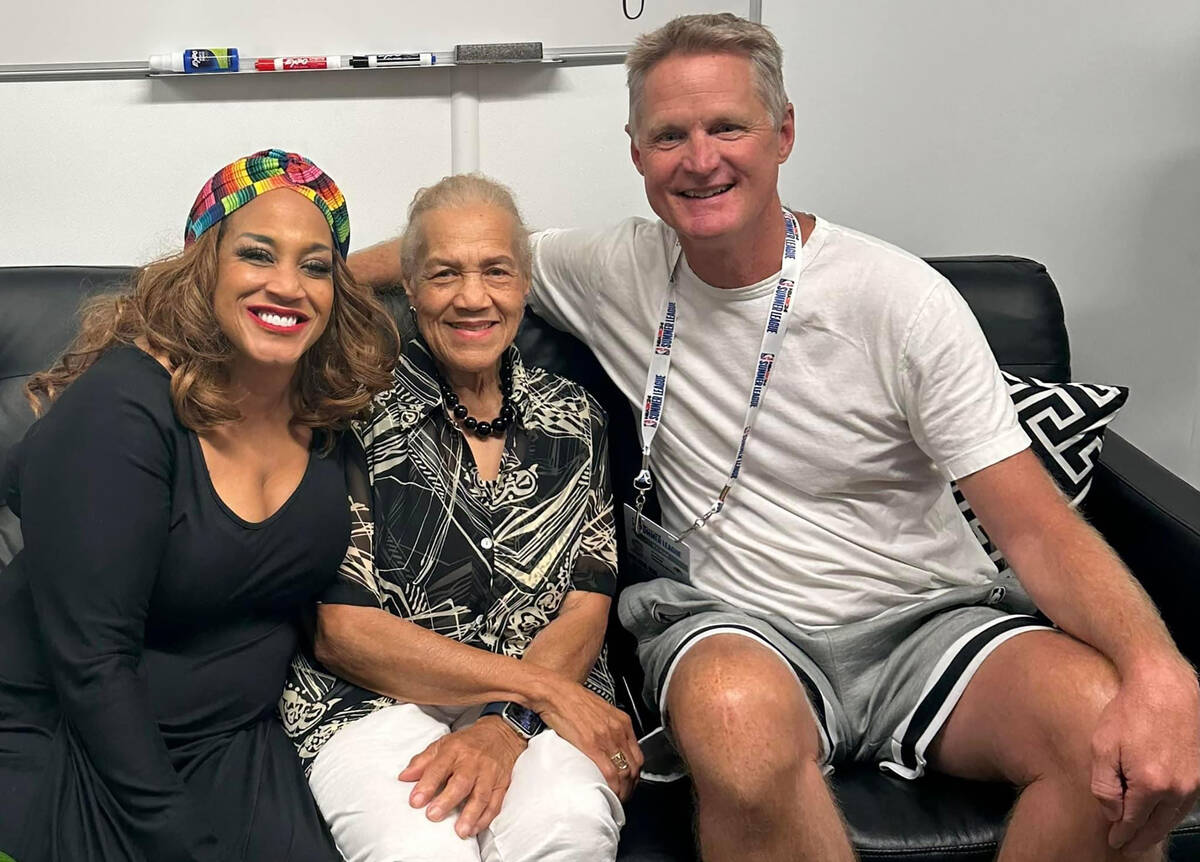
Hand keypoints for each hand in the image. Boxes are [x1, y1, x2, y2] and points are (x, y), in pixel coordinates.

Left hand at [399, 716, 527, 837]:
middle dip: (447, 800)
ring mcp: (489, 773)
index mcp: (455, 750)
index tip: (415, 801)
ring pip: (481, 795)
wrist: (500, 734)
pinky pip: (495, 803)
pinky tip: (474, 829)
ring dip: (471, 814)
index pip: (439, 767)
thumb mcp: (442, 745)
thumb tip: (403, 777)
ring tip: (460, 831)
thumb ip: (422, 761)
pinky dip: (485, 818)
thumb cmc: (467, 743)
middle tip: (433, 816)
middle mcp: (473, 761)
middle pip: (461, 782)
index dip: (427, 784)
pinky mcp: (501, 784)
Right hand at [532, 676, 642, 799]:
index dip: (635, 775)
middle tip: (623, 796)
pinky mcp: (591, 745)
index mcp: (622, 722)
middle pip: (634, 767)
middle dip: (631, 786)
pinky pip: (610, 772)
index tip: (628, 784)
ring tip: (615, 798)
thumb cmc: (573, 701)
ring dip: (623, 790)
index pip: (638, 755)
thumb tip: (608, 746)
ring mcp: (606, 738)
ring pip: (625, 772)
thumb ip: (608, 727)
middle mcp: (618, 730)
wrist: (556, 693)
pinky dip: (613, 787)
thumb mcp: (600, 711)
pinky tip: (609, 793)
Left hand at [1090, 660, 1199, 853]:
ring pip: (1175, 815)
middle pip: (1158, 825)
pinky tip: (1161, 812)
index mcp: (1151, 784)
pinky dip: (1172, 811)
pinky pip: (1186, 801)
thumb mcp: (1102, 746)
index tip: (1114, 842)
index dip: (1123, 834)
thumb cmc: (1129, 710)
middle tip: (1127, 847)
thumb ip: (1105, 786)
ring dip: (1158, 827)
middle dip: (1141, 838)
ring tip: (1143, 834)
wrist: (1164, 684)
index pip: (1134, 822)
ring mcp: (1195, 780)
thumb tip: (1112, 813)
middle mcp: (1178, 787)